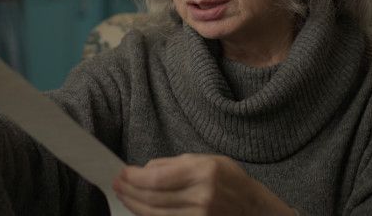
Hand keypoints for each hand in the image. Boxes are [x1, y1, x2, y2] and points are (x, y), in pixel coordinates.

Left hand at [113, 153, 294, 215]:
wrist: (254, 209)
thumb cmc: (231, 181)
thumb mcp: (208, 160)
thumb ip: (176, 163)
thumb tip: (146, 168)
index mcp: (204, 172)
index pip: (158, 177)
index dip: (135, 177)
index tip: (122, 172)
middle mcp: (202, 196)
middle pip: (153, 198)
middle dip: (130, 191)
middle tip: (116, 183)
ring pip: (156, 214)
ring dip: (134, 205)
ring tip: (122, 195)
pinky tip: (139, 208)